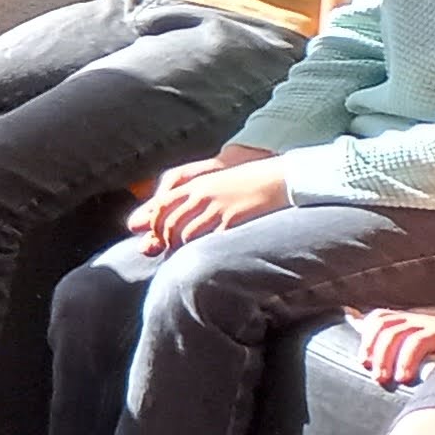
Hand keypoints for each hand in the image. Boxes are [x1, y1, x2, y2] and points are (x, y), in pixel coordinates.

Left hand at [134, 147, 286, 251]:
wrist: (280, 178)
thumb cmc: (248, 182)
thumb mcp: (215, 182)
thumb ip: (192, 196)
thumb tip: (172, 214)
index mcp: (195, 185)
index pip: (161, 206)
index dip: (154, 224)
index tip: (157, 236)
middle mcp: (202, 196)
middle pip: (169, 223)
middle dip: (165, 241)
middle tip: (169, 251)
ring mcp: (217, 208)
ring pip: (186, 235)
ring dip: (182, 249)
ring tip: (186, 256)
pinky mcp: (233, 220)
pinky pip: (209, 240)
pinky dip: (203, 250)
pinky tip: (206, 255)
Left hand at [360, 308, 434, 388]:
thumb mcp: (417, 354)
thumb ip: (393, 352)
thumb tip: (365, 359)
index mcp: (411, 321)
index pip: (379, 319)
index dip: (367, 338)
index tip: (364, 361)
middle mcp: (419, 318)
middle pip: (384, 326)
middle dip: (375, 352)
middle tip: (377, 377)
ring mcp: (432, 323)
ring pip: (396, 333)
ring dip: (386, 358)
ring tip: (387, 380)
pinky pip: (418, 341)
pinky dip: (406, 360)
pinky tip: (405, 377)